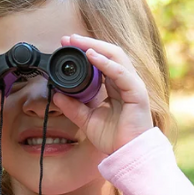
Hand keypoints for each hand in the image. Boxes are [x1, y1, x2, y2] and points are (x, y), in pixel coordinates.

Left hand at [52, 33, 153, 155]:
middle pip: (109, 53)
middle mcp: (126, 82)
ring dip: (95, 47)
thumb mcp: (87, 121)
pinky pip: (121, 72)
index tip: (67, 46)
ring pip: (116, 56)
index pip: (102, 61)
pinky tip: (92, 56)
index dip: (85, 51)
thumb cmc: (115, 139)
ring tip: (78, 42)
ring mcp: (133, 85)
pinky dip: (106, 63)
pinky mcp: (137, 92)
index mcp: (116, 87)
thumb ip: (73, 108)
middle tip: (69, 39)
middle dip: (88, 43)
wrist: (128, 155)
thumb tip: (56, 95)